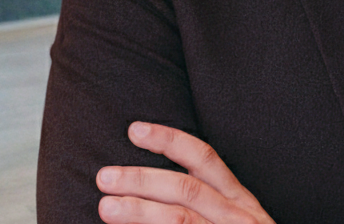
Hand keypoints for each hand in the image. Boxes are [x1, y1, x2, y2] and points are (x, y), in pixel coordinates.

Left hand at [96, 121, 273, 223]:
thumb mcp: (236, 222)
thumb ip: (205, 206)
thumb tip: (153, 192)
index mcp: (238, 201)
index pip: (204, 159)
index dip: (169, 141)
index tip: (134, 130)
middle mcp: (237, 216)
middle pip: (186, 189)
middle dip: (142, 179)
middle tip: (105, 176)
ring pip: (180, 219)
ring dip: (140, 211)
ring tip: (106, 207)